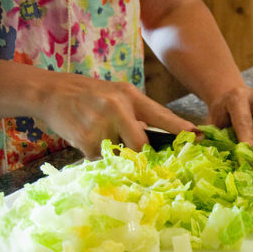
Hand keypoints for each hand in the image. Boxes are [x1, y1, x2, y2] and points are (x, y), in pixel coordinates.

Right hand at [35, 72, 196, 157]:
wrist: (51, 92)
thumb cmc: (90, 95)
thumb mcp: (118, 95)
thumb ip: (138, 115)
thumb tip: (158, 142)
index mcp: (130, 96)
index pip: (162, 116)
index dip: (182, 130)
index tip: (200, 138)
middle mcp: (118, 108)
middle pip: (142, 145)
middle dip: (141, 154)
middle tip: (135, 154)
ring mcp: (101, 125)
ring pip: (120, 155)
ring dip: (114, 153)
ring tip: (99, 133)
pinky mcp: (85, 140)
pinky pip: (101, 159)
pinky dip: (97, 154)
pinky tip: (86, 137)